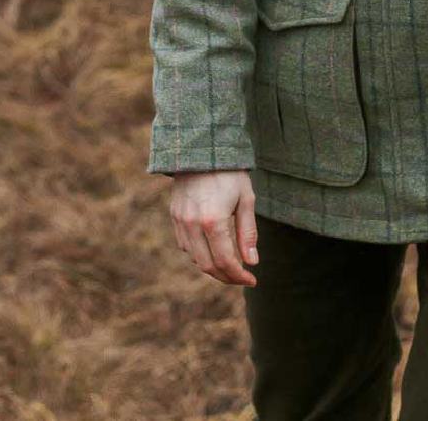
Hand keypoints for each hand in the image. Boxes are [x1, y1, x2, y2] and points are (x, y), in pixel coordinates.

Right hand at [169, 169, 259, 286]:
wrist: (200, 148)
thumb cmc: (229, 172)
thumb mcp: (245, 198)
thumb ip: (248, 232)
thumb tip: (252, 262)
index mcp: (213, 221)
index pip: (225, 262)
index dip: (239, 276)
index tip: (252, 280)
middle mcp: (193, 225)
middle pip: (208, 266)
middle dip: (227, 276)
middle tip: (242, 277)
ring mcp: (180, 221)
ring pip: (195, 258)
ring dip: (213, 266)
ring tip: (231, 264)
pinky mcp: (174, 216)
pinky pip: (185, 245)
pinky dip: (200, 253)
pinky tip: (213, 248)